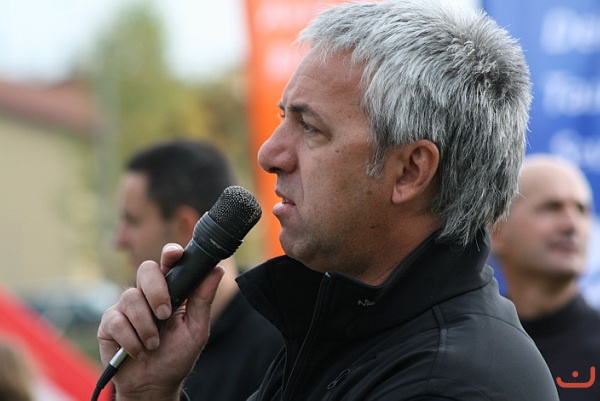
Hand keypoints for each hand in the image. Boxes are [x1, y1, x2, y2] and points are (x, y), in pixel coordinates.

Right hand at [97, 243, 223, 400]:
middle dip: (156, 292)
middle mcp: (147, 294)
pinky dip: (131, 340)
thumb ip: (203, 298)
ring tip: (154, 344)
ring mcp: (127, 307)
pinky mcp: (110, 323)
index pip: (169, 263)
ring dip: (146, 326)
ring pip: (131, 298)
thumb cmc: (177, 355)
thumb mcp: (196, 328)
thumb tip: (217, 269)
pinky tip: (138, 351)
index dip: (170, 254)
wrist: (154, 384)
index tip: (174, 254)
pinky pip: (117, 321)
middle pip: (146, 270)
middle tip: (165, 314)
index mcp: (171, 290)